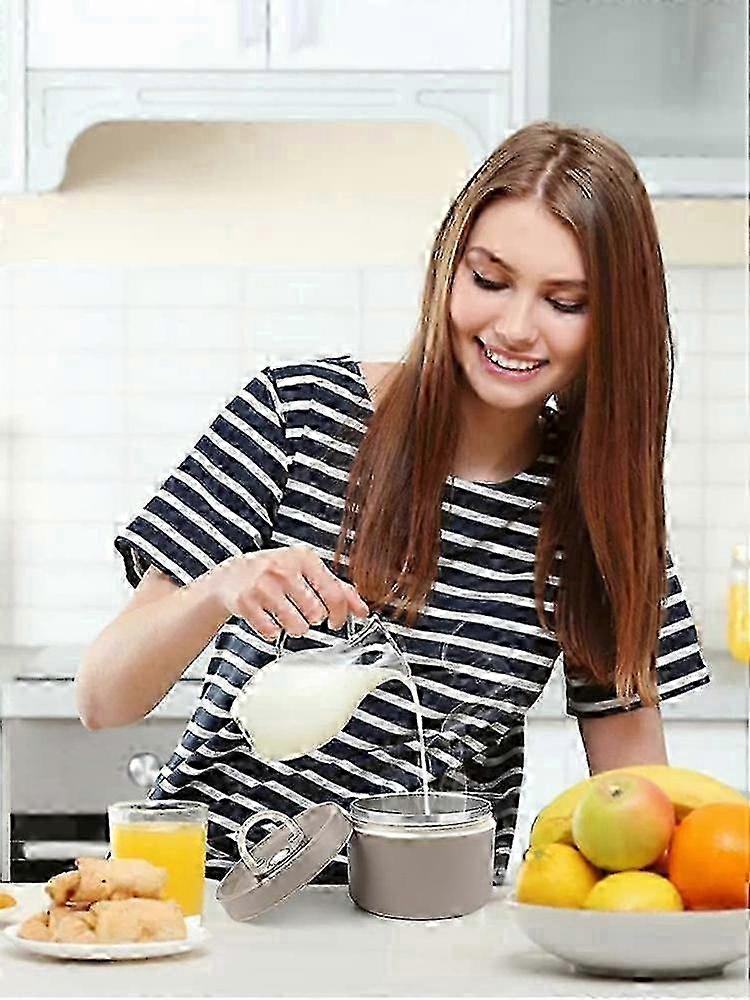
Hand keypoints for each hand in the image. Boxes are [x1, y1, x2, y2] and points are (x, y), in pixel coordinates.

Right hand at [209, 544, 368, 640]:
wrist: (231, 576)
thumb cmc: (275, 573)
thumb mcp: (307, 572)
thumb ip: (337, 589)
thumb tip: (363, 611)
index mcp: (304, 558)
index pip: (334, 593)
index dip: (340, 614)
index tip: (336, 622)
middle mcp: (284, 569)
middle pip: (317, 613)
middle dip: (312, 619)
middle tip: (302, 611)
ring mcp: (263, 585)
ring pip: (297, 626)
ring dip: (294, 627)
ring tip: (286, 615)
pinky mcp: (246, 603)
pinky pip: (272, 632)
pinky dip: (272, 631)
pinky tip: (267, 618)